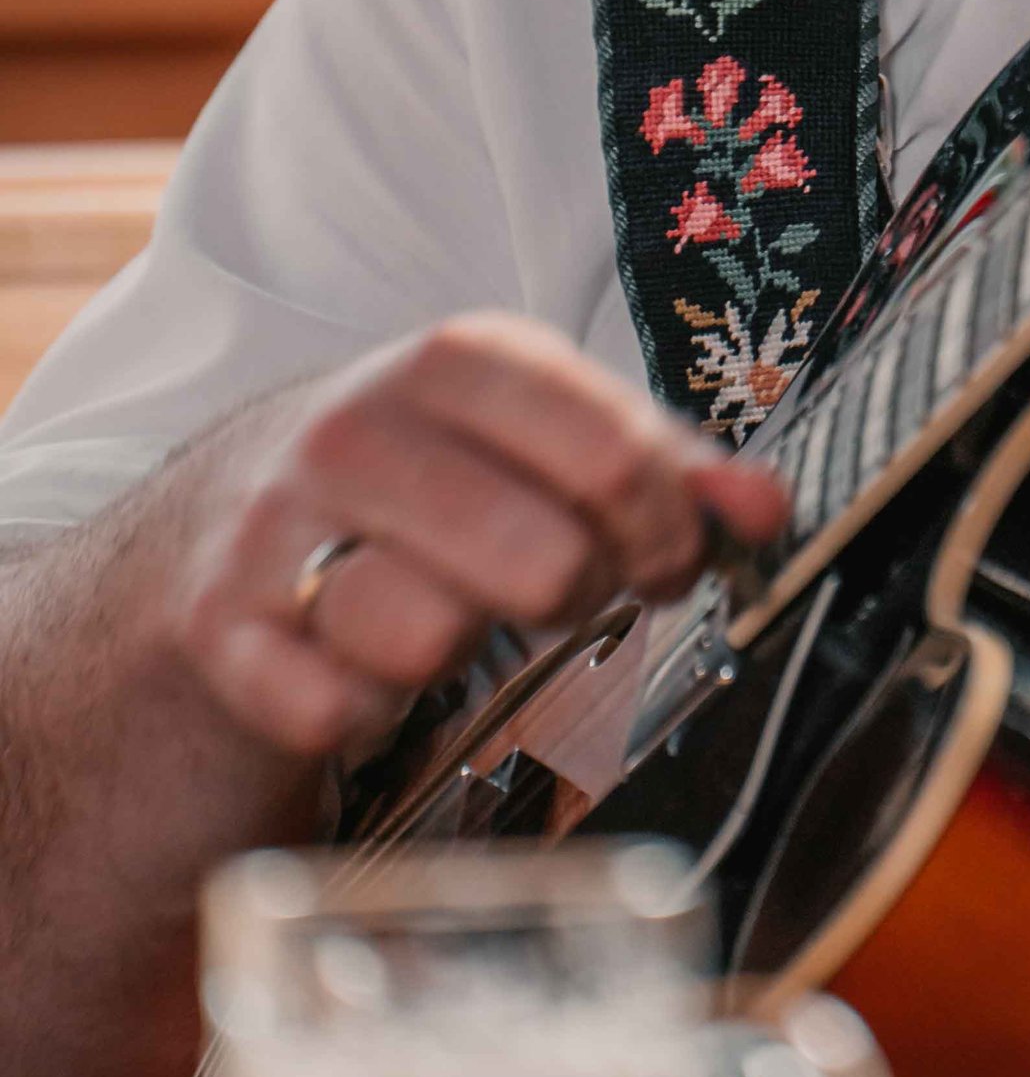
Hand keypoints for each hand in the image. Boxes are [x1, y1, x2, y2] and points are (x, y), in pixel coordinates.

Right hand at [166, 315, 787, 760]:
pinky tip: (365, 675)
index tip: (665, 558)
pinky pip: (329, 710)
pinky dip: (362, 713)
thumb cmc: (421, 480)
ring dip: (459, 656)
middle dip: (575, 597)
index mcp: (459, 362)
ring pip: (429, 637)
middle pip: (543, 559)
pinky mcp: (219, 625)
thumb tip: (769, 510)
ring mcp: (275, 527)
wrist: (214, 523)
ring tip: (451, 624)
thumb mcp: (541, 441)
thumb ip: (667, 470)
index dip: (666, 527)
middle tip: (560, 593)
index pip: (615, 453)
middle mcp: (357, 429)